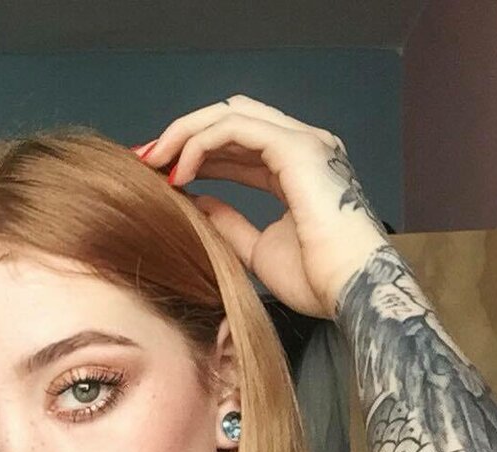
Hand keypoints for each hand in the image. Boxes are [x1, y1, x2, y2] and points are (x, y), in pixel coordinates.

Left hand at [135, 95, 388, 318]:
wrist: (350, 293)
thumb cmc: (316, 280)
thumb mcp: (257, 250)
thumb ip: (229, 222)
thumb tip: (197, 201)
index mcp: (296, 168)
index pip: (237, 143)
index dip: (195, 152)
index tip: (159, 174)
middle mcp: (303, 146)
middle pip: (230, 119)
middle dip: (184, 135)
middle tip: (146, 159)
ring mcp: (303, 142)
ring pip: (229, 114)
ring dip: (185, 134)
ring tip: (154, 163)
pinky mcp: (297, 148)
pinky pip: (234, 128)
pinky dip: (200, 143)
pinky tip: (180, 172)